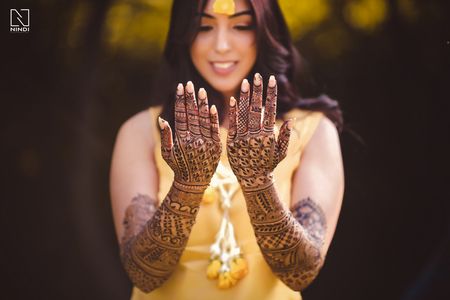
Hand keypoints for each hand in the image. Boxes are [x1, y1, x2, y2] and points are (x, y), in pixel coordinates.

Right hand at [159, 81, 221, 191]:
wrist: (193, 184)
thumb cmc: (178, 168)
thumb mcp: (167, 154)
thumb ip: (166, 136)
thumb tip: (161, 119)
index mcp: (181, 139)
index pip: (181, 115)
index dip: (180, 100)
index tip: (180, 87)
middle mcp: (194, 139)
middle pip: (192, 114)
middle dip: (190, 98)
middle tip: (189, 83)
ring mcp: (206, 143)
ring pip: (204, 120)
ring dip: (202, 104)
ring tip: (201, 90)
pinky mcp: (216, 146)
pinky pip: (215, 130)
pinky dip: (214, 119)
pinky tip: (213, 107)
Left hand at [227, 74, 292, 191]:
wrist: (252, 181)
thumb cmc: (268, 166)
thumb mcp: (280, 153)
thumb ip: (285, 137)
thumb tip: (291, 121)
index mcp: (268, 135)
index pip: (271, 109)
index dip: (271, 94)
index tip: (272, 80)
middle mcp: (256, 135)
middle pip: (257, 108)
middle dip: (258, 91)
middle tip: (258, 75)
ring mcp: (243, 138)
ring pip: (244, 113)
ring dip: (245, 97)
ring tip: (246, 82)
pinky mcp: (232, 142)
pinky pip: (232, 124)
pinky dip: (233, 112)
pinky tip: (233, 99)